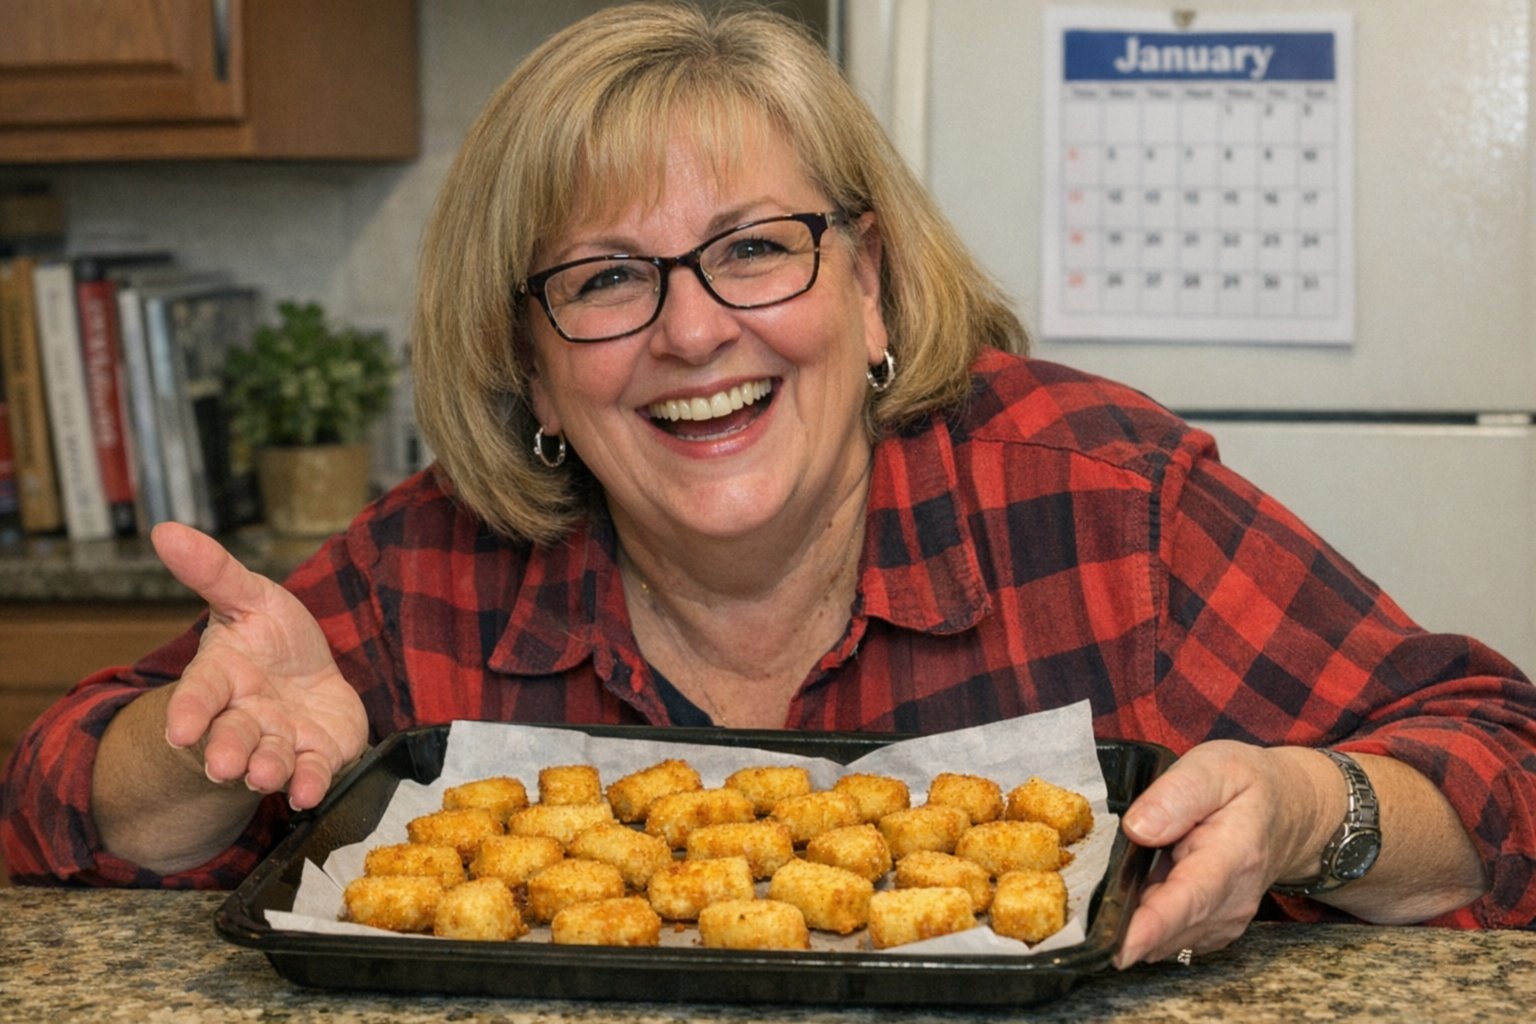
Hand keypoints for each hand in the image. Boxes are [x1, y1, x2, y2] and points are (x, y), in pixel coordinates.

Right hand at [152, 522, 368, 809]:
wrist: (308, 680)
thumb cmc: (270, 639)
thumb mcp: (249, 596)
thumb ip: (212, 571)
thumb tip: (165, 529)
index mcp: (223, 677)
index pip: (199, 694)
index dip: (189, 710)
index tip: (179, 730)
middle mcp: (244, 716)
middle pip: (229, 736)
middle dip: (226, 750)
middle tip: (224, 765)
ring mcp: (279, 740)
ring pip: (268, 759)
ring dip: (266, 770)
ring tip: (265, 775)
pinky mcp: (315, 755)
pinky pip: (310, 774)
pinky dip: (308, 784)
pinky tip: (306, 794)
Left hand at [1112, 741, 1331, 967]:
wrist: (1288, 812)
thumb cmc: (1248, 787)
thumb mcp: (1215, 768)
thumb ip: (1177, 794)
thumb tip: (1137, 828)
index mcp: (1233, 856)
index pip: (1189, 900)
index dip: (1151, 927)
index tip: (1118, 947)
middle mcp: (1232, 900)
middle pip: (1171, 929)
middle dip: (1124, 928)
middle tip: (1082, 918)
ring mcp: (1224, 920)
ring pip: (1165, 938)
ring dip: (1131, 924)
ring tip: (1105, 894)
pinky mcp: (1211, 928)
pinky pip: (1168, 937)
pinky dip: (1143, 924)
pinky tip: (1132, 896)